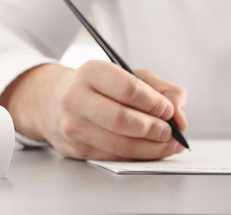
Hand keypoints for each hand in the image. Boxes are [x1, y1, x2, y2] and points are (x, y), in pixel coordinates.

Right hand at [0, 60, 187, 160]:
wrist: (51, 101)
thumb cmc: (96, 86)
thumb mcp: (127, 74)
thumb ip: (160, 88)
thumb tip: (179, 114)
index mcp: (90, 72)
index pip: (128, 89)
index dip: (154, 103)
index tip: (169, 110)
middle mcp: (76, 98)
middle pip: (122, 120)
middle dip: (153, 129)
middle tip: (170, 132)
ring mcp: (72, 126)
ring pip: (118, 144)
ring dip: (150, 148)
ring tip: (166, 144)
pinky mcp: (74, 149)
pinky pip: (112, 157)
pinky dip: (136, 157)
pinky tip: (149, 151)